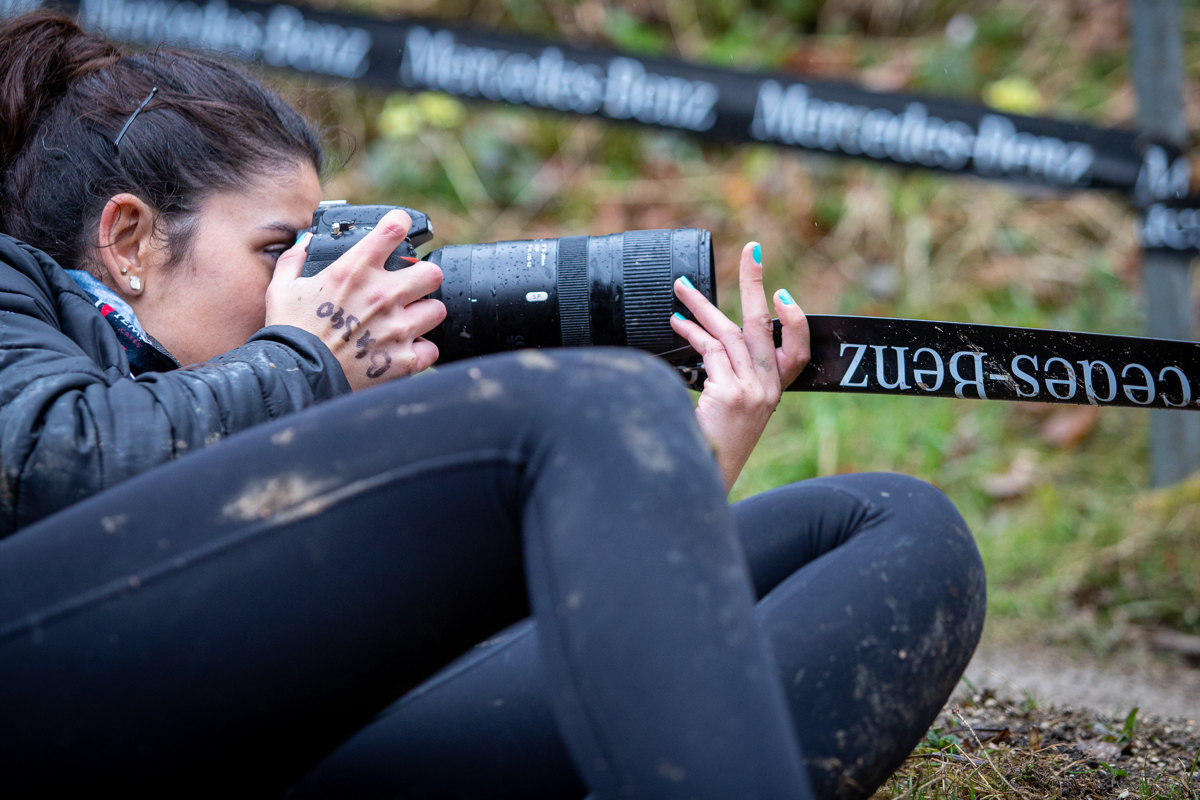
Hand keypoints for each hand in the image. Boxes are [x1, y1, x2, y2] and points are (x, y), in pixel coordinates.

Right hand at [266, 209, 446, 390]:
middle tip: (412, 287)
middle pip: (431, 272)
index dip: (401, 224)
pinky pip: (431, 349)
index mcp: (354, 271)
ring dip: (423, 315)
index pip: (394, 229)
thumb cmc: (290, 334)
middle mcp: (382, 295)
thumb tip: (305, 243)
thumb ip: (295, 260)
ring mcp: (397, 328)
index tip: (401, 227)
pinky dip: (420, 351)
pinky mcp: (405, 359)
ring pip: (437, 310)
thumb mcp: (282, 289)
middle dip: (423, 278)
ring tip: (407, 322)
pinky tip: (402, 351)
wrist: (298, 379)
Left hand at [670, 242, 809, 490]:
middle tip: (751, 250)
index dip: (794, 320)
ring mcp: (751, 391)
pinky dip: (692, 334)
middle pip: (762, 326)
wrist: (706, 478)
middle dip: (754, 282)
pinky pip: (710, 351)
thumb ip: (729, 374)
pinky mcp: (730, 394)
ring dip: (701, 306)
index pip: (797, 349)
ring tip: (680, 288)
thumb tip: (708, 336)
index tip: (780, 294)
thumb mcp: (731, 408)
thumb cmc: (715, 444)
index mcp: (773, 391)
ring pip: (727, 333)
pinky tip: (677, 323)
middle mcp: (768, 390)